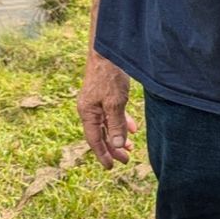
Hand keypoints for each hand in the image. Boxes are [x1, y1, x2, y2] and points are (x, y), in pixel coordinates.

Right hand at [76, 52, 137, 168]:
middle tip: (126, 159)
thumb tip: (116, 145)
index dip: (103, 154)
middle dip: (113, 147)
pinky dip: (121, 121)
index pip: (94, 140)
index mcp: (87, 113)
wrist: (107, 51)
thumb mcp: (115, 103)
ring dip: (118, 135)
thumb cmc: (109, 76)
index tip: (111, 167)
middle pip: (101, 134)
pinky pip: (111, 113)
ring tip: (130, 147)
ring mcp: (96, 102)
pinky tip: (132, 127)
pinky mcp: (104, 94)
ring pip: (107, 124)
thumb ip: (116, 124)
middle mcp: (89, 109)